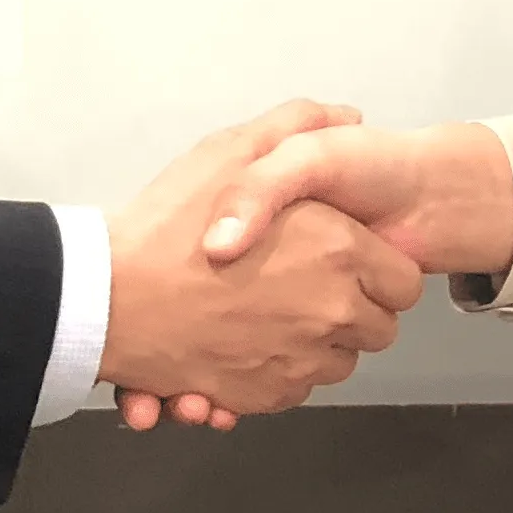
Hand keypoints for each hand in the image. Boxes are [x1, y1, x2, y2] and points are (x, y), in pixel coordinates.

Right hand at [115, 120, 512, 431]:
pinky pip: (298, 390)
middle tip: (307, 284)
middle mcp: (331, 314)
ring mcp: (300, 362)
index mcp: (340, 252)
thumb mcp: (233, 150)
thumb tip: (349, 116)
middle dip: (354, 311)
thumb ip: (298, 125)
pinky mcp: (266, 396)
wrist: (108, 299)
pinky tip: (247, 340)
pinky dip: (281, 372)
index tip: (347, 260)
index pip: (403, 282)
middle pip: (379, 329)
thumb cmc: (168, 226)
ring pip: (339, 363)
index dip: (378, 270)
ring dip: (320, 344)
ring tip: (273, 310)